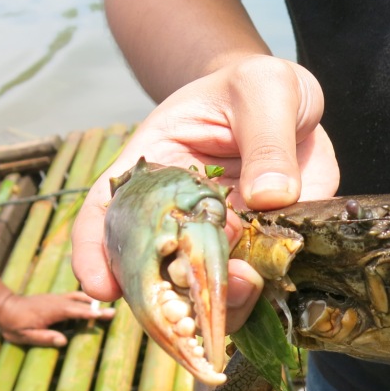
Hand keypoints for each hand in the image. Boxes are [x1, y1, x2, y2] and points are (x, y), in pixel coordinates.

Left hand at [0, 291, 114, 346]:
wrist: (3, 306)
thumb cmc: (13, 324)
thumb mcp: (25, 336)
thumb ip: (44, 338)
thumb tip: (64, 341)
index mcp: (53, 311)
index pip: (76, 312)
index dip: (90, 314)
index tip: (104, 315)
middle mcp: (57, 302)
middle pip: (82, 304)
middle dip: (98, 308)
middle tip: (114, 313)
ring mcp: (56, 298)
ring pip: (79, 297)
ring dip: (93, 301)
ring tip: (107, 306)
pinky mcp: (55, 298)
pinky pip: (73, 297)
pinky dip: (84, 299)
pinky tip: (90, 301)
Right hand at [72, 55, 339, 331]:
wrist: (294, 103)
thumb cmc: (258, 87)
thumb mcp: (264, 89)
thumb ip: (267, 137)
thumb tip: (269, 196)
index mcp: (156, 167)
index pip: (108, 210)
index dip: (95, 251)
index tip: (102, 287)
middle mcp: (181, 213)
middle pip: (157, 266)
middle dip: (172, 292)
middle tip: (201, 297)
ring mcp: (224, 238)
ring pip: (209, 289)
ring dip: (223, 303)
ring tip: (248, 286)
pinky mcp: (267, 251)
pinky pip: (260, 286)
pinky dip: (266, 299)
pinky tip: (274, 291)